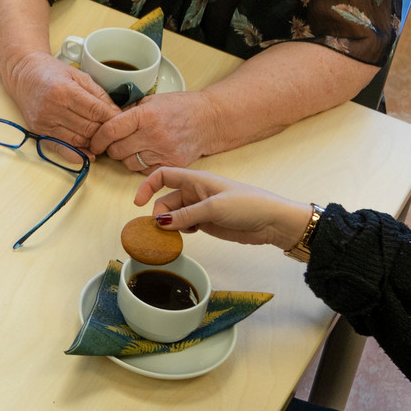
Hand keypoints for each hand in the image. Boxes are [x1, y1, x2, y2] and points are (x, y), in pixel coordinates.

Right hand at [1, 51, 118, 148]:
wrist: (23, 75)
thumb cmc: (51, 72)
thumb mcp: (78, 75)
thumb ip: (98, 93)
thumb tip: (116, 112)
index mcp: (64, 90)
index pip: (96, 111)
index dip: (112, 117)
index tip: (121, 120)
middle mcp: (53, 108)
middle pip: (88, 127)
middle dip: (105, 130)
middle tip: (115, 130)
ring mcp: (44, 122)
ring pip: (78, 140)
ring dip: (93, 141)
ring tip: (102, 137)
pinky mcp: (38, 131)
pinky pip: (61, 148)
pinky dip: (77, 153)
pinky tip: (88, 154)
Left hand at [90, 90, 222, 172]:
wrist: (210, 119)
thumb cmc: (180, 107)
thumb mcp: (151, 101)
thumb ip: (128, 112)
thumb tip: (104, 122)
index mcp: (145, 115)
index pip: (110, 130)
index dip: (97, 138)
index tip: (94, 141)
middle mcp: (153, 135)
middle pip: (116, 150)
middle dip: (112, 147)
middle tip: (117, 142)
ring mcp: (163, 152)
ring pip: (128, 163)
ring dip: (127, 157)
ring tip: (136, 146)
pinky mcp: (171, 165)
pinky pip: (144, 172)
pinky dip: (141, 165)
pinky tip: (148, 153)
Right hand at [131, 167, 308, 251]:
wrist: (272, 221)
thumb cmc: (248, 204)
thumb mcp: (214, 208)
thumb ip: (185, 215)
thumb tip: (160, 222)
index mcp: (196, 180)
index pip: (163, 175)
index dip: (148, 186)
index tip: (138, 204)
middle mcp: (195, 192)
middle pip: (166, 199)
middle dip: (160, 214)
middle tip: (163, 230)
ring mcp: (200, 207)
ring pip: (174, 214)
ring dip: (171, 224)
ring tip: (177, 234)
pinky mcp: (207, 222)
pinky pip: (185, 225)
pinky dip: (181, 231)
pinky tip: (190, 234)